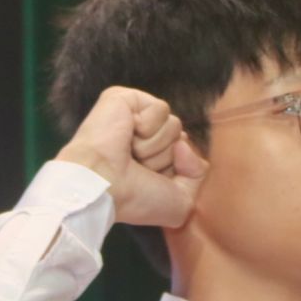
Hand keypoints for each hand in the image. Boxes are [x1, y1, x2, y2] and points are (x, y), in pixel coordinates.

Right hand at [55, 86, 207, 227]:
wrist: (103, 186)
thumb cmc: (134, 199)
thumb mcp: (180, 202)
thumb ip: (198, 174)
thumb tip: (184, 144)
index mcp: (151, 157)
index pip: (185, 152)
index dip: (173, 169)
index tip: (146, 180)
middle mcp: (142, 136)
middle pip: (181, 138)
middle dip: (164, 157)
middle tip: (136, 166)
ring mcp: (133, 116)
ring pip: (174, 124)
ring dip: (154, 146)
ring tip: (128, 153)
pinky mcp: (124, 98)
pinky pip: (160, 109)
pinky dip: (147, 127)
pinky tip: (125, 136)